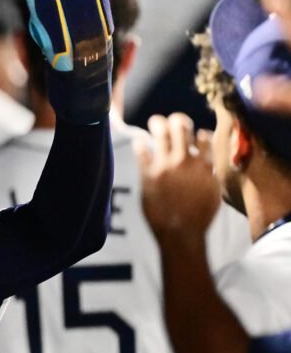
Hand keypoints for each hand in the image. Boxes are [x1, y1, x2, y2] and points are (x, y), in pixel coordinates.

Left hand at [135, 113, 220, 238]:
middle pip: (181, 127)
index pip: (204, 137)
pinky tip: (139, 141)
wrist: (181, 232)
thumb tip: (208, 165)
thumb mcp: (213, 193)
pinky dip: (140, 143)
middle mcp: (186, 161)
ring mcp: (166, 166)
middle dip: (177, 121)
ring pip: (162, 132)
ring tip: (156, 123)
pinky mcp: (149, 174)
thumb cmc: (199, 216)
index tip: (194, 135)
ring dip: (158, 124)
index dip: (198, 133)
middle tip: (172, 123)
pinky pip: (142, 150)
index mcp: (204, 165)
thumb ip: (210, 175)